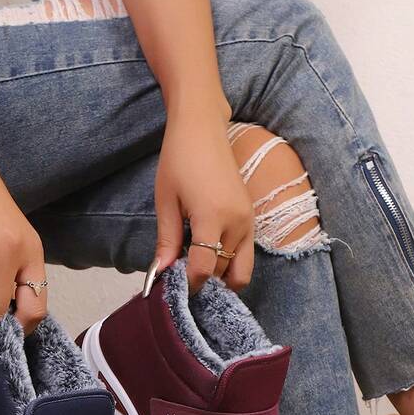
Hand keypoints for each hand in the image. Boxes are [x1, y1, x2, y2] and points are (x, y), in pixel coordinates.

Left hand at [154, 105, 253, 293]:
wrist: (203, 128)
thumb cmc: (179, 159)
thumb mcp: (166, 200)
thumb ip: (167, 239)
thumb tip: (161, 272)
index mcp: (212, 217)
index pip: (205, 268)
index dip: (189, 283)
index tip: (175, 286)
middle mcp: (237, 223)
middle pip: (225, 272)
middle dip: (206, 281)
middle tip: (184, 276)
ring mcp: (249, 220)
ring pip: (241, 267)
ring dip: (221, 274)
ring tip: (197, 266)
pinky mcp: (252, 217)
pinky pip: (245, 253)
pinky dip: (230, 261)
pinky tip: (209, 252)